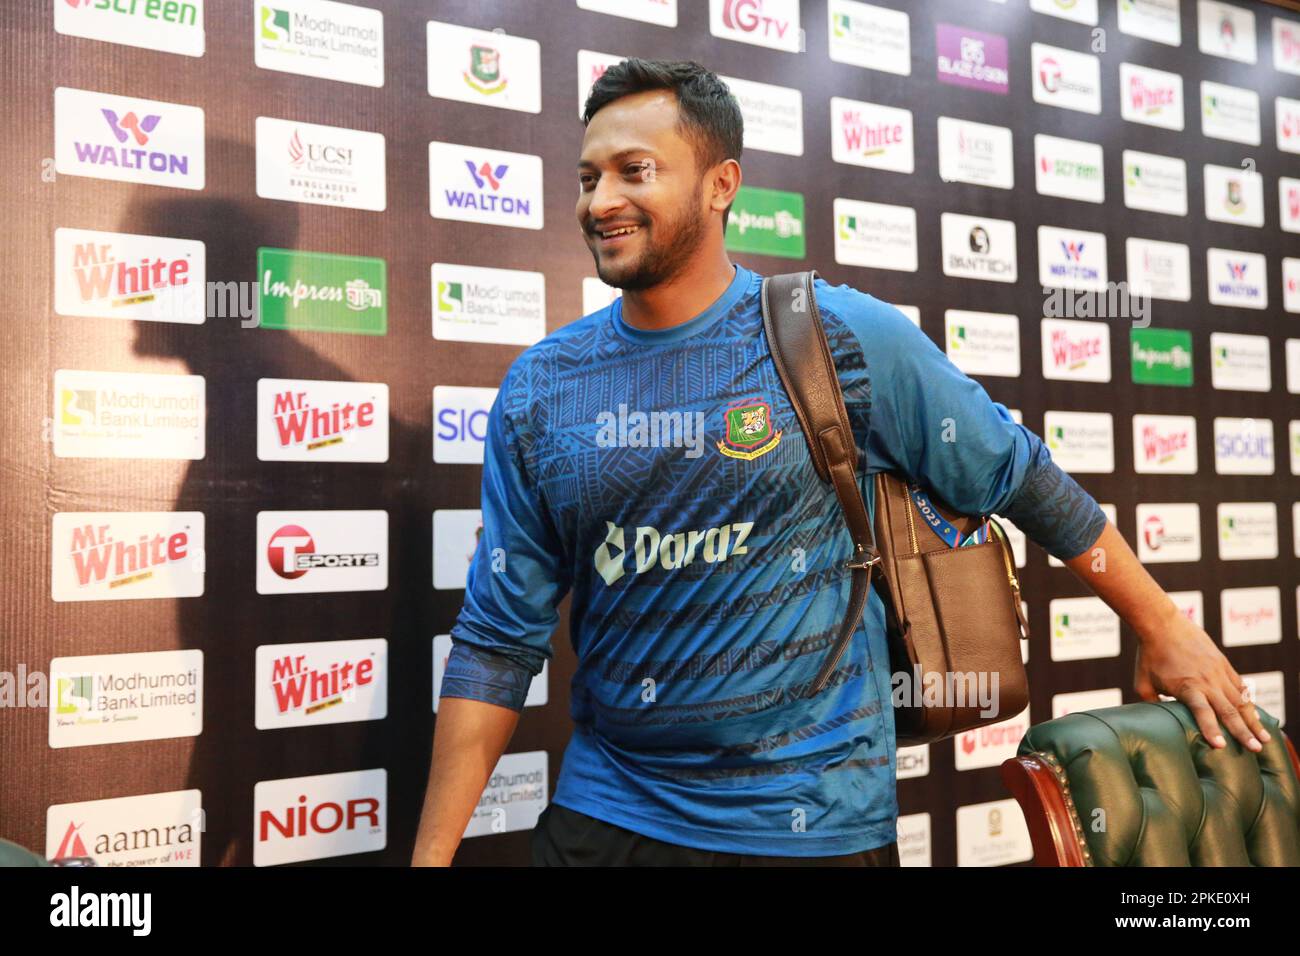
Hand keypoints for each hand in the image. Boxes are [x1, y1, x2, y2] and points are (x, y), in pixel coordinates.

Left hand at [1133, 611, 1270, 752]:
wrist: (1162, 625)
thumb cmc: (1149, 656)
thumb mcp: (1143, 684)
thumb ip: (1153, 704)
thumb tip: (1159, 720)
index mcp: (1188, 687)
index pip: (1202, 712)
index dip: (1211, 729)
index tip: (1221, 746)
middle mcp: (1207, 681)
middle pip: (1228, 710)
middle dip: (1243, 732)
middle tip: (1255, 750)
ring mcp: (1218, 672)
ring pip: (1240, 700)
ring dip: (1253, 721)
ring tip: (1263, 739)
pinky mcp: (1224, 664)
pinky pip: (1241, 686)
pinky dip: (1249, 702)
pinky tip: (1255, 716)